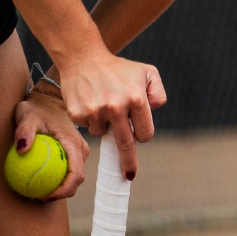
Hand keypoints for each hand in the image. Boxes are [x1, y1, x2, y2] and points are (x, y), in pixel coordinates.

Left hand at [11, 88, 89, 199]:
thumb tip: (21, 149)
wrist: (48, 101)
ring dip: (61, 188)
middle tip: (39, 197)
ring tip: (39, 191)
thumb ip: (24, 131)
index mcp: (73, 144)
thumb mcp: (27, 116)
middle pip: (78, 179)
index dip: (64, 191)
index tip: (45, 197)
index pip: (76, 174)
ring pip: (75, 176)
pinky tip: (40, 181)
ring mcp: (78, 151)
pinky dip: (58, 179)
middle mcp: (80, 149)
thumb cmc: (36, 109)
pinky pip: (69, 170)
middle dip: (62, 194)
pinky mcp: (74, 152)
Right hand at [54, 48, 166, 180]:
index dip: (143, 135)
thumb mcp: (147, 73)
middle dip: (128, 163)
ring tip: (104, 103)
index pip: (145, 133)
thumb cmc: (119, 68)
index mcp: (137, 99)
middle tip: (129, 176)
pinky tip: (91, 101)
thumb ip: (158, 93)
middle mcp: (117, 107)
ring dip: (106, 126)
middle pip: (125, 145)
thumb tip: (154, 111)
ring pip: (103, 134)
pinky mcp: (78, 114)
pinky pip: (88, 127)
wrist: (84, 58)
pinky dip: (91, 120)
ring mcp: (96, 112)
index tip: (140, 138)